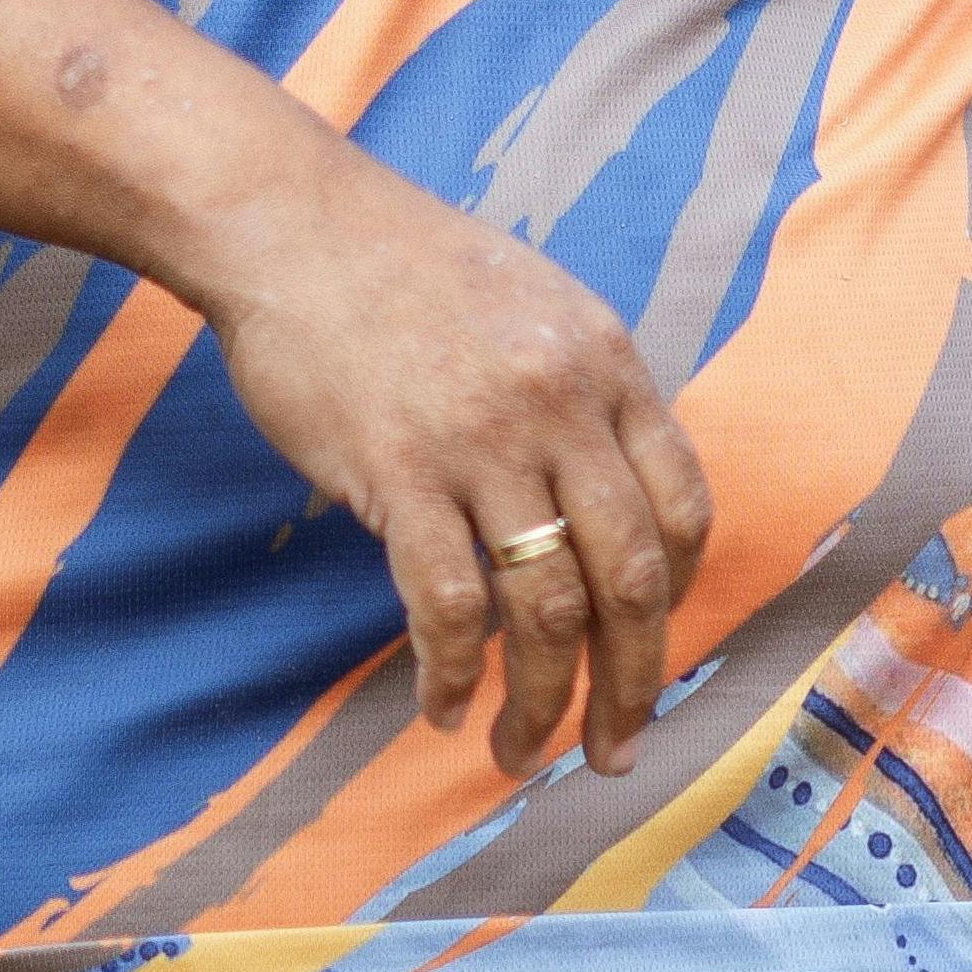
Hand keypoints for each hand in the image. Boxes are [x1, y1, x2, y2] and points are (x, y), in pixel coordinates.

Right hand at [185, 141, 713, 780]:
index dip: (675, 598)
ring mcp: (479, 440)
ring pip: (547, 610)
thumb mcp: (531, 301)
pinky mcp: (396, 472)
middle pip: (632, 578)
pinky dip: (451, 673)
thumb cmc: (401, 263)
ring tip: (519, 751)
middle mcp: (559, 403)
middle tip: (614, 748)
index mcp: (604, 360)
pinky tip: (441, 704)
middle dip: (633, 684)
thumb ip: (579, 390)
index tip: (647, 646)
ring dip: (543, 703)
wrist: (288, 221)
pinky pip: (447, 606)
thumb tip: (606, 498)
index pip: (683, 507)